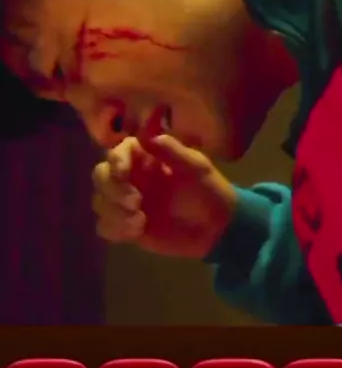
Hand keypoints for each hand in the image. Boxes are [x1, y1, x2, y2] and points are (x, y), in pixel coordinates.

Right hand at [92, 135, 235, 258]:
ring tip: (140, 221)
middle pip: (100, 175)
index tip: (123, 173)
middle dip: (112, 189)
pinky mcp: (126, 225)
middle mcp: (131, 176)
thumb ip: (172, 151)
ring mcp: (126, 201)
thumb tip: (146, 135)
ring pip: (99, 201)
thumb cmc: (209, 190)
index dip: (116, 160)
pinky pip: (105, 226)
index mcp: (145, 157)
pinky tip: (137, 231)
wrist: (216, 227)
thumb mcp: (196, 167)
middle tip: (136, 202)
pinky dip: (115, 228)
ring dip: (114, 211)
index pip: (118, 151)